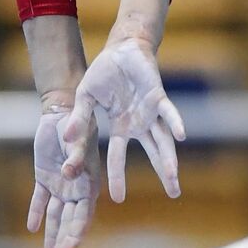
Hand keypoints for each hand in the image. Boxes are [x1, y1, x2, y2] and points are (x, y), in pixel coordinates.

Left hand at [26, 91, 99, 247]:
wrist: (63, 109)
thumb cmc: (76, 123)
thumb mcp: (78, 138)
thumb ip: (76, 156)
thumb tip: (70, 173)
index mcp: (88, 183)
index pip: (82, 216)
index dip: (75, 235)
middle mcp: (76, 188)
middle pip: (70, 221)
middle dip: (64, 242)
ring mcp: (60, 184)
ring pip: (56, 215)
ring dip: (52, 235)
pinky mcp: (45, 176)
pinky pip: (40, 199)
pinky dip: (37, 212)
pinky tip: (32, 227)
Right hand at [67, 37, 185, 203]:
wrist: (120, 49)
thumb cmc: (103, 73)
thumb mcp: (85, 97)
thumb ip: (79, 118)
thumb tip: (66, 139)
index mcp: (121, 126)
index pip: (118, 156)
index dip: (117, 176)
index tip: (116, 198)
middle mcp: (140, 123)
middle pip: (155, 152)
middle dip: (164, 173)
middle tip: (174, 194)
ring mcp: (151, 112)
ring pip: (164, 139)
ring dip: (169, 158)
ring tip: (174, 177)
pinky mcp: (158, 97)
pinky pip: (168, 113)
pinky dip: (174, 123)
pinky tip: (181, 136)